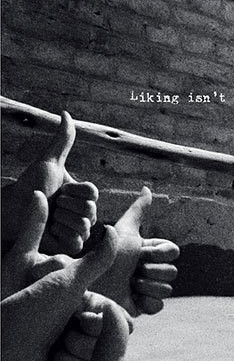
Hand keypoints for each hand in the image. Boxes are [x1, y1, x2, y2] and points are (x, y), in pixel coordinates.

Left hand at [1, 194, 118, 360]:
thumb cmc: (24, 305)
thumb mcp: (64, 281)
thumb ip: (94, 259)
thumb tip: (114, 229)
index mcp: (93, 311)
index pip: (123, 322)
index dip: (99, 321)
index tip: (77, 314)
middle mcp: (91, 335)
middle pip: (112, 346)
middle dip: (83, 341)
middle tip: (58, 334)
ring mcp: (82, 359)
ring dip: (71, 358)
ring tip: (48, 351)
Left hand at [4, 112, 97, 254]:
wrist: (13, 210)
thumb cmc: (29, 186)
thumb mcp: (49, 163)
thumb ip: (63, 140)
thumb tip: (66, 113)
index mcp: (86, 196)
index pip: (93, 193)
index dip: (73, 191)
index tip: (59, 190)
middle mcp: (87, 213)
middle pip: (90, 211)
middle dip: (65, 207)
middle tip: (51, 205)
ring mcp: (81, 231)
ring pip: (83, 226)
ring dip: (59, 221)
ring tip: (48, 219)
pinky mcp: (71, 247)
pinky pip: (76, 241)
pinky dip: (60, 236)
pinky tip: (49, 232)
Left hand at [90, 187, 178, 316]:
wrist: (88, 285)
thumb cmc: (103, 257)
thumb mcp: (121, 231)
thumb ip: (137, 212)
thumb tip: (148, 188)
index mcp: (149, 253)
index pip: (173, 252)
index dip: (159, 254)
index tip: (142, 253)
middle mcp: (150, 270)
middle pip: (172, 271)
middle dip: (151, 271)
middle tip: (132, 272)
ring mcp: (148, 290)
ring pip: (167, 289)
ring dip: (147, 286)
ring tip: (129, 285)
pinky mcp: (142, 308)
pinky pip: (159, 306)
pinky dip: (146, 302)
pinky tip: (132, 298)